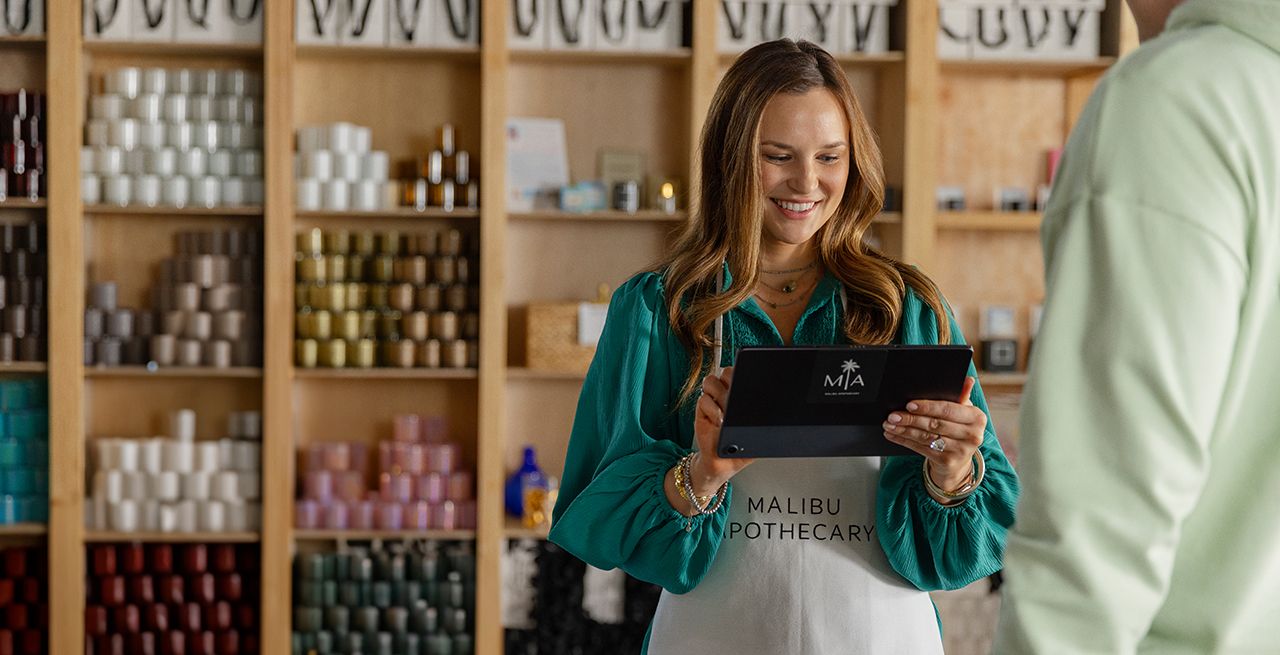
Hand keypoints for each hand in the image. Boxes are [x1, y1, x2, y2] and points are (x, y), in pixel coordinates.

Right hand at [691, 367, 753, 494]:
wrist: (721, 464)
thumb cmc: (740, 449)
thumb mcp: (758, 436)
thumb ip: (764, 423)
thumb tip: (774, 412)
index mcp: (742, 397)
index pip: (741, 374)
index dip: (742, 374)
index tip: (746, 383)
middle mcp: (726, 395)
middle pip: (726, 372)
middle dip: (731, 384)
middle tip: (735, 402)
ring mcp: (713, 402)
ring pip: (711, 381)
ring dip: (720, 396)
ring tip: (727, 414)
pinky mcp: (702, 411)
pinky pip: (703, 400)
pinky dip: (712, 410)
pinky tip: (719, 422)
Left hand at [882, 376, 985, 491]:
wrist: (959, 461)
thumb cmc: (958, 430)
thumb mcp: (962, 413)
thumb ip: (961, 396)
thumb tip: (968, 380)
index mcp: (977, 417)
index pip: (948, 409)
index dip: (927, 407)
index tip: (909, 404)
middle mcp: (972, 435)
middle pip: (935, 424)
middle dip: (911, 419)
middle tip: (893, 415)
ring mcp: (961, 450)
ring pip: (926, 437)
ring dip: (904, 430)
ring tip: (889, 424)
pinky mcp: (948, 462)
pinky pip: (921, 449)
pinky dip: (905, 441)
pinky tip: (894, 435)